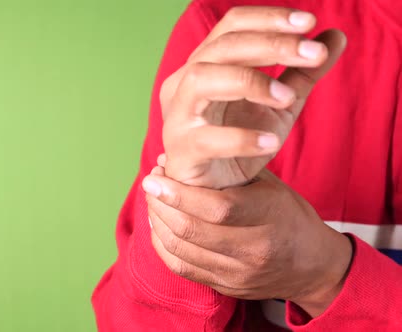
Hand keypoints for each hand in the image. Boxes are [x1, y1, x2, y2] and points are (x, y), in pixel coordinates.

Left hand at [142, 165, 352, 316]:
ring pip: (181, 251)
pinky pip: (183, 268)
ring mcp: (239, 273)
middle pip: (192, 230)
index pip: (217, 207)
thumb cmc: (288, 215)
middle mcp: (254, 249)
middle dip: (161, 204)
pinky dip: (163, 245)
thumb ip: (226, 170)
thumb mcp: (269, 185)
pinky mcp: (227, 287)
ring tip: (152, 202)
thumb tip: (175, 155)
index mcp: (269, 216)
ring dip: (157, 223)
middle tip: (150, 184)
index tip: (155, 176)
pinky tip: (158, 226)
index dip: (179, 192)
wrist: (313, 266)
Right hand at [159, 7, 346, 187]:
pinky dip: (240, 138)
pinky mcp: (180, 150)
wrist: (221, 189)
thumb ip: (303, 72)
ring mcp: (178, 116)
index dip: (269, 19)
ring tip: (288, 97)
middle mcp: (184, 83)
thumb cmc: (243, 142)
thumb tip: (336, 36)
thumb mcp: (280, 104)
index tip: (310, 23)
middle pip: (221, 47)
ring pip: (201, 79)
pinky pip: (206, 138)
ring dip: (250, 81)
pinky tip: (272, 141)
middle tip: (314, 53)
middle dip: (271, 45)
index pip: (232, 26)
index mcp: (205, 65)